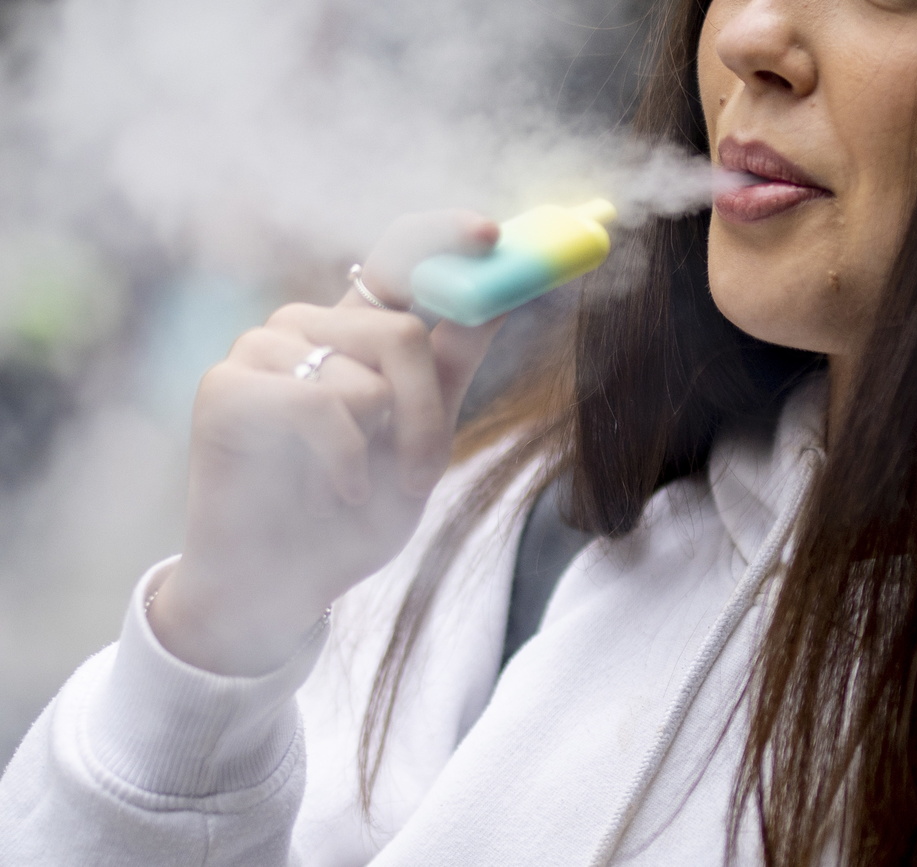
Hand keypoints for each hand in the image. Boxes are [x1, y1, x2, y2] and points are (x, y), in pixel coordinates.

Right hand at [148, 212, 503, 674]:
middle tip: (421, 475)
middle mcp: (307, 326)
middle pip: (403, 331)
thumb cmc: (352, 514)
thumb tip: (500, 298)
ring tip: (358, 491)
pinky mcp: (226, 385)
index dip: (444, 238)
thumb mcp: (421, 440)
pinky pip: (321, 406)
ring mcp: (261, 349)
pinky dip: (344, 462)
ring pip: (368, 375)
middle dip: (426, 415)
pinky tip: (334, 490)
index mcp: (354, 332)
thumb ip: (451, 369)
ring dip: (385, 449)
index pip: (399, 259)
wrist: (285, 585)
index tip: (493, 234)